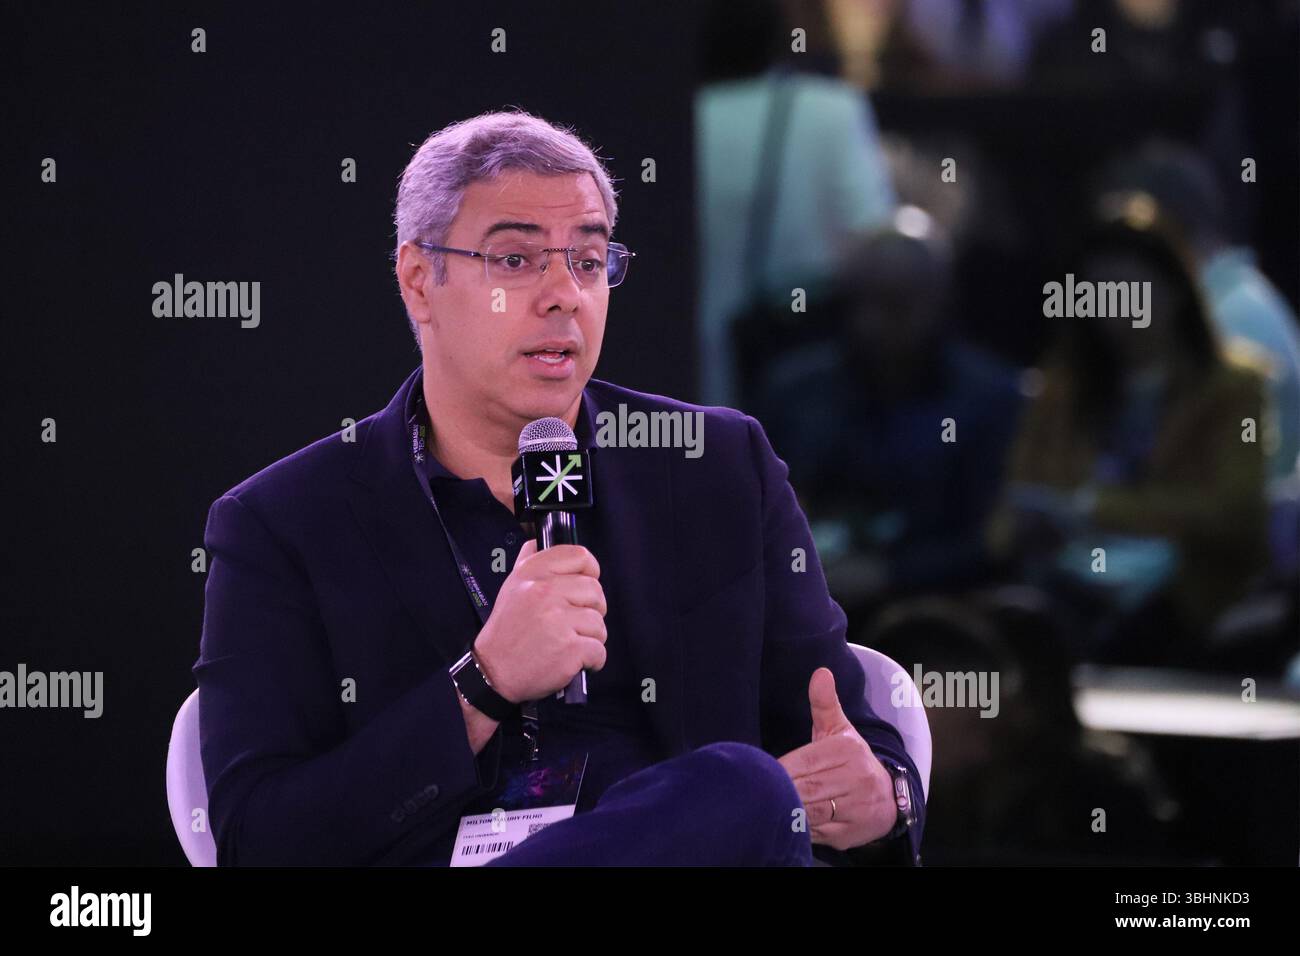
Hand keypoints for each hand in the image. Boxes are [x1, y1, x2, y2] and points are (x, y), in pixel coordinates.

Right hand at [471, 539, 607, 702]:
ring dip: (590, 638)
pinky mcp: (570, 648)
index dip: (590, 572)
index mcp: (533, 574)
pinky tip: (572, 661)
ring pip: (599, 624)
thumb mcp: (511, 587)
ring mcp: (559, 620)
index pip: (580, 556)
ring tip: (567, 644)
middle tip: (572, 624)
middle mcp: (546, 592)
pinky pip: (599, 650)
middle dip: (591, 611)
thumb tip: (537, 541)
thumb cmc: (506, 632)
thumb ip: (528, 562)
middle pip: (596, 592)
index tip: (585, 586)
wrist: (493, 673)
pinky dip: (591, 660)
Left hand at [777, 667, 897, 849]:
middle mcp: (857, 779)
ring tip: (771, 806)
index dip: (781, 769)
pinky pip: (817, 833)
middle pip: (806, 788)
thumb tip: (820, 672)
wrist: (887, 796)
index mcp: (848, 750)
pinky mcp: (850, 834)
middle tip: (760, 791)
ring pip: (811, 812)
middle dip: (782, 791)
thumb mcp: (839, 729)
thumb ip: (824, 704)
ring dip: (789, 811)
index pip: (804, 761)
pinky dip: (800, 828)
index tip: (761, 772)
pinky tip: (788, 822)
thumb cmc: (850, 760)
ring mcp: (856, 808)